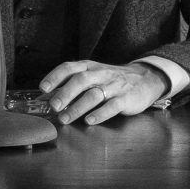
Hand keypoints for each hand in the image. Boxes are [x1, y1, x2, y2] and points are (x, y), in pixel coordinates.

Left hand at [39, 59, 167, 124]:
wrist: (146, 79)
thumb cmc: (112, 80)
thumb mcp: (93, 75)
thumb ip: (73, 84)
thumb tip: (46, 98)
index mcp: (90, 67)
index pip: (70, 68)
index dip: (55, 77)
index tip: (43, 89)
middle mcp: (101, 74)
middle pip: (81, 80)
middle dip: (65, 93)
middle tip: (54, 107)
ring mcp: (114, 86)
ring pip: (94, 95)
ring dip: (77, 107)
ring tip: (65, 119)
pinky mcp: (126, 99)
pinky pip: (112, 106)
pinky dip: (100, 114)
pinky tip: (89, 121)